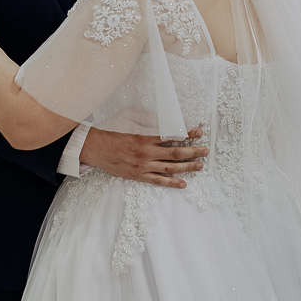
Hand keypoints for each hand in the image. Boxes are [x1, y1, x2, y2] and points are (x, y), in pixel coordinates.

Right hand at [80, 126, 206, 188]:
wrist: (95, 148)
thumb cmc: (110, 130)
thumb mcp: (127, 117)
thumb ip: (146, 119)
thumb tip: (163, 121)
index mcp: (145, 138)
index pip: (172, 137)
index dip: (187, 135)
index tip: (198, 133)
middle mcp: (146, 154)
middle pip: (175, 154)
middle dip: (193, 152)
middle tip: (205, 151)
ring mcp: (143, 167)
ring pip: (170, 169)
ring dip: (187, 168)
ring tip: (200, 166)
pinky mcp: (138, 176)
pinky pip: (158, 181)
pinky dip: (171, 183)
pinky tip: (183, 183)